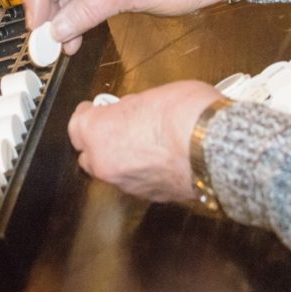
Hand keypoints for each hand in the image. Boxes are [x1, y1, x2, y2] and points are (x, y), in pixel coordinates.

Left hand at [68, 81, 219, 201]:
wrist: (213, 147)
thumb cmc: (182, 112)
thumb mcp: (149, 95)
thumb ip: (130, 108)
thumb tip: (128, 111)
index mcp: (98, 132)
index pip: (76, 125)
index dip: (88, 114)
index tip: (95, 108)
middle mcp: (104, 162)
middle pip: (88, 154)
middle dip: (99, 141)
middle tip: (117, 125)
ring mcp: (127, 183)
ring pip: (112, 171)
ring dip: (119, 159)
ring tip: (142, 142)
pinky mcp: (150, 197)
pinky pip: (136, 181)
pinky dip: (141, 171)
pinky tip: (158, 158)